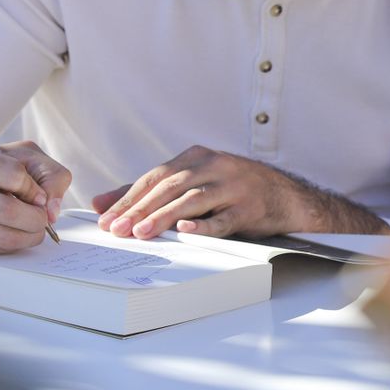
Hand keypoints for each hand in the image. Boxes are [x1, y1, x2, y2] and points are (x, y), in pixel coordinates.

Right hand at [0, 140, 70, 252]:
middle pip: (9, 211)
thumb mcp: (18, 155)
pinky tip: (10, 232)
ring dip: (28, 236)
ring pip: (2, 236)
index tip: (38, 195)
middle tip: (41, 218)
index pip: (14, 175)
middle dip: (37, 219)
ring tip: (32, 228)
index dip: (35, 189)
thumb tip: (52, 210)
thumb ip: (48, 174)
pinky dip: (11, 244)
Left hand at [91, 145, 315, 239]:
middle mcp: (214, 166)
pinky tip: (186, 230)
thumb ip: (150, 192)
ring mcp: (233, 186)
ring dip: (164, 216)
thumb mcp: (194, 182)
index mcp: (197, 157)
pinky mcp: (248, 208)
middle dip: (140, 208)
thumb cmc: (233, 189)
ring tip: (142, 232)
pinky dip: (203, 225)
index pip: (154, 177)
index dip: (128, 198)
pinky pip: (223, 219)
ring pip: (192, 200)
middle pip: (170, 187)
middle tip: (118, 228)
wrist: (285, 196)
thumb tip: (103, 203)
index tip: (107, 218)